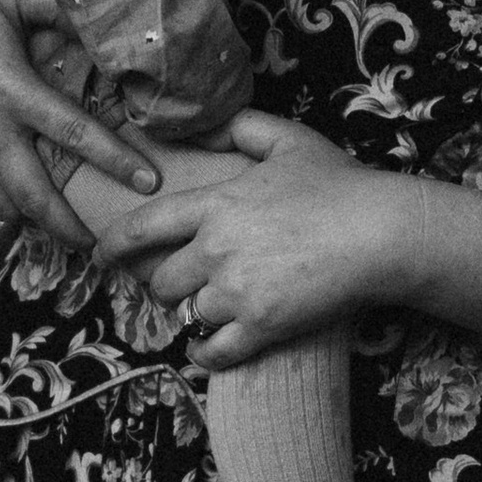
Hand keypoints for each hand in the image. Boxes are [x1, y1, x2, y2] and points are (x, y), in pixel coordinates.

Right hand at [0, 0, 158, 243]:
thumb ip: (61, 9)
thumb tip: (108, 23)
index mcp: (10, 89)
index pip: (75, 134)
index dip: (116, 162)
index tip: (149, 182)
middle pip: (37, 196)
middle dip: (72, 227)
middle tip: (103, 243)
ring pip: (3, 207)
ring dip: (37, 223)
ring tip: (68, 232)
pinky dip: (1, 211)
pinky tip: (22, 212)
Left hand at [91, 108, 423, 365]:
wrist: (381, 233)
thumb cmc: (340, 184)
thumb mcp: (288, 139)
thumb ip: (240, 128)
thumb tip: (204, 127)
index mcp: (215, 205)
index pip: (144, 227)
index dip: (114, 245)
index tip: (100, 256)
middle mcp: (215, 250)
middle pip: (161, 281)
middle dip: (164, 285)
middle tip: (174, 286)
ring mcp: (237, 291)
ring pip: (189, 315)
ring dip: (193, 315)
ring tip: (207, 310)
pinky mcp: (262, 326)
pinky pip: (214, 352)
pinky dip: (204, 354)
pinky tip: (205, 349)